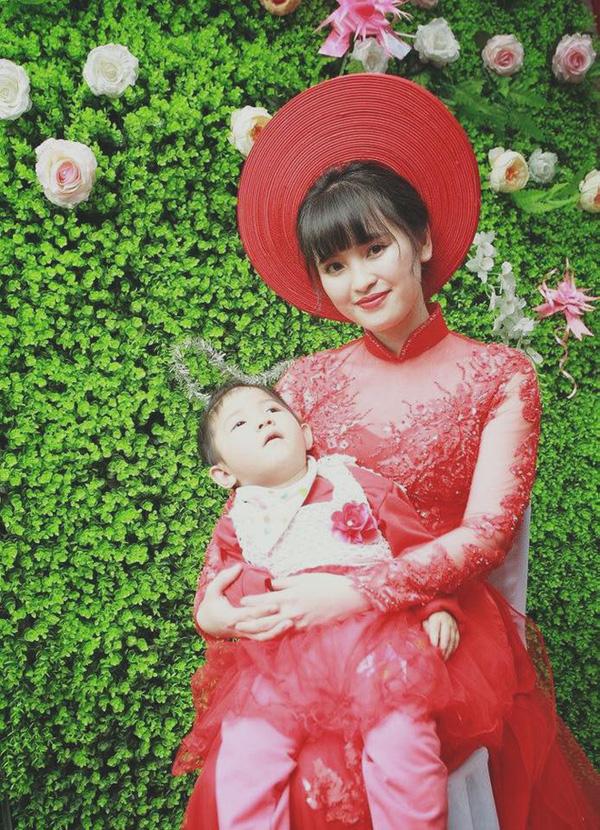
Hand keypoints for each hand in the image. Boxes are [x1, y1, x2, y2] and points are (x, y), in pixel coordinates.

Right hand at [196, 565, 293, 640]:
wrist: (207, 624)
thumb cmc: (211, 604)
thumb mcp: (212, 590)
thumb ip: (224, 578)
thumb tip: (239, 566)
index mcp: (231, 617)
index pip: (250, 615)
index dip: (262, 611)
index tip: (275, 604)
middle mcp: (239, 628)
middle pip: (260, 628)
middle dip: (275, 623)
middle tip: (290, 616)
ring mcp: (245, 634)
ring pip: (263, 637)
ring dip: (277, 632)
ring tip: (291, 624)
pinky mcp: (250, 636)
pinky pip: (263, 638)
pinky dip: (275, 634)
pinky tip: (286, 627)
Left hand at [235, 572, 370, 633]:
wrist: (348, 597)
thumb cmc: (326, 583)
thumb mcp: (304, 578)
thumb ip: (285, 582)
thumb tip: (270, 585)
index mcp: (290, 595)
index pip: (265, 600)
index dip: (251, 601)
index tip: (240, 601)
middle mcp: (292, 611)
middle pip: (265, 618)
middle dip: (249, 622)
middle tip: (234, 624)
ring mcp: (299, 622)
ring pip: (274, 629)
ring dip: (258, 632)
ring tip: (246, 633)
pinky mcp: (306, 629)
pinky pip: (287, 633)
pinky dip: (276, 635)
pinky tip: (268, 636)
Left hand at [422, 611, 459, 659]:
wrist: (442, 612)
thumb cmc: (430, 620)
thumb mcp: (425, 623)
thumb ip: (425, 631)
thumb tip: (424, 643)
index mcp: (436, 618)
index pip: (436, 629)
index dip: (434, 639)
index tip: (433, 647)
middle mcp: (447, 621)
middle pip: (446, 635)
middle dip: (443, 646)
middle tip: (439, 655)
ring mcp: (453, 625)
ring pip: (453, 639)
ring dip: (448, 650)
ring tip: (443, 657)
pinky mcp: (457, 630)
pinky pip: (456, 640)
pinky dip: (453, 648)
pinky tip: (448, 654)